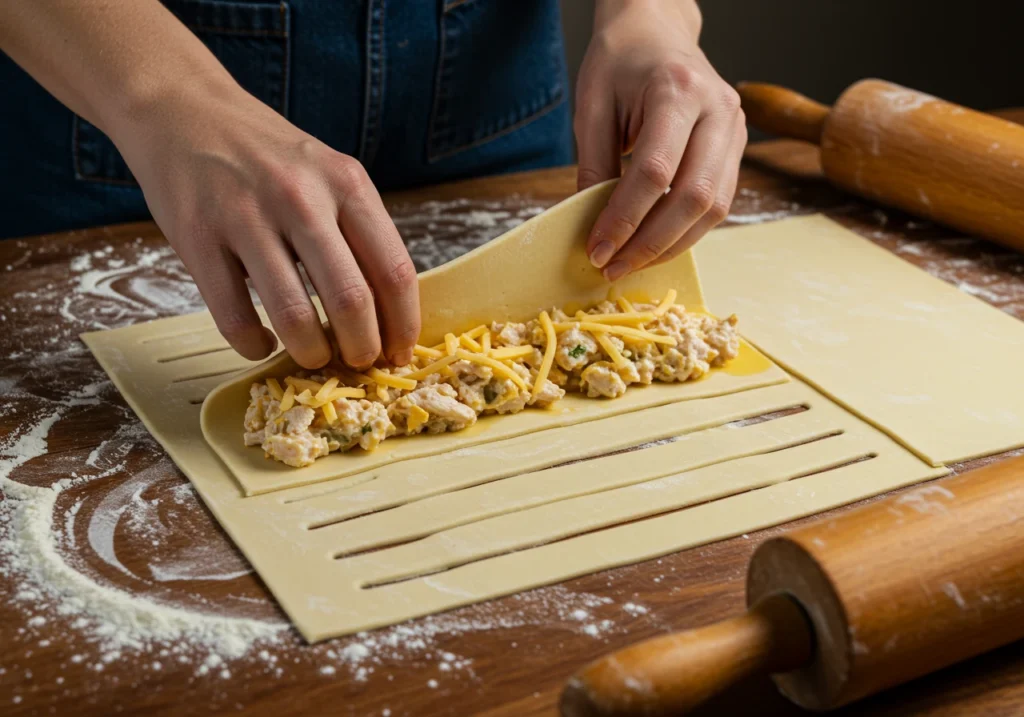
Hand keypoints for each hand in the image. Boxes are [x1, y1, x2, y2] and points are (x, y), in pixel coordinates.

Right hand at [118, 82, 419, 369]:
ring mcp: (245, 217)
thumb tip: (386, 315)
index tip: (399, 354)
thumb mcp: (327, 175)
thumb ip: (356, 231)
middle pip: (351, 299)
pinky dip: (253, 346)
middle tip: (357, 364)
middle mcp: (300, 198)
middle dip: (362, 348)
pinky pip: (234, 316)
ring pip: (293, 315)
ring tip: (312, 357)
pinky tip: (260, 344)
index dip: (403, 325)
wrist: (183, 111)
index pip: (394, 270)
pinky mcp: (197, 238)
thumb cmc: (268, 157)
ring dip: (310, 353)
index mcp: (346, 184)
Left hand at [575, 0, 745, 279]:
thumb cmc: (619, 61)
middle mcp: (717, 108)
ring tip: (631, 263)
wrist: (656, 30)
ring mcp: (735, 128)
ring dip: (671, 245)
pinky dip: (686, 231)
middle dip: (650, 243)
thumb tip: (594, 228)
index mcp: (677, 89)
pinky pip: (718, 202)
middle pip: (694, 196)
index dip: (624, 219)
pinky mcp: (736, 147)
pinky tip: (654, 244)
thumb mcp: (592, 106)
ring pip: (714, 207)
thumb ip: (594, 166)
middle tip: (613, 267)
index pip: (655, 171)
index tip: (597, 249)